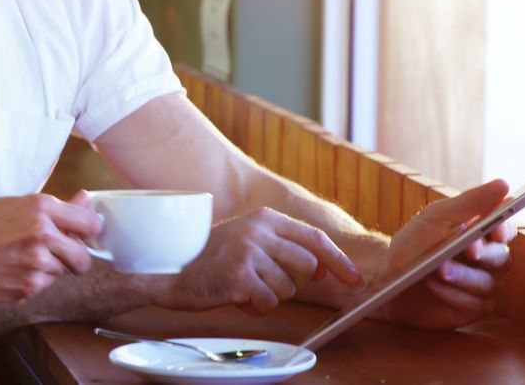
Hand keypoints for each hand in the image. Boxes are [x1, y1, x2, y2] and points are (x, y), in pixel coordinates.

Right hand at [0, 192, 100, 305]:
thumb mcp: (8, 207)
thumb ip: (51, 207)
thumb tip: (84, 200)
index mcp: (39, 206)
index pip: (91, 223)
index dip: (86, 234)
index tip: (78, 238)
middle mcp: (43, 231)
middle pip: (84, 255)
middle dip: (72, 260)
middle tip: (50, 256)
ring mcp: (37, 260)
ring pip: (63, 271)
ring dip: (48, 270)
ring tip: (18, 261)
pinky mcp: (30, 285)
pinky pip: (45, 285)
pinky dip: (33, 283)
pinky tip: (10, 273)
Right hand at [154, 207, 360, 313]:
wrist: (169, 270)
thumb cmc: (211, 259)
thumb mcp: (249, 241)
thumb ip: (285, 249)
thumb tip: (326, 267)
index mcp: (264, 217)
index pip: (315, 238)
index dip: (338, 261)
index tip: (354, 279)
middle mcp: (258, 230)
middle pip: (308, 266)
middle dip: (295, 283)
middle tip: (267, 283)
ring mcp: (249, 252)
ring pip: (289, 288)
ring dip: (271, 296)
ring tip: (245, 287)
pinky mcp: (240, 276)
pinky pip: (269, 302)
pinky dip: (256, 306)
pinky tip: (236, 296)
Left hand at [379, 179, 513, 328]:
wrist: (386, 277)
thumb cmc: (413, 244)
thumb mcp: (436, 218)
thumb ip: (470, 202)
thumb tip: (504, 184)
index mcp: (482, 235)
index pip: (506, 230)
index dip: (505, 229)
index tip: (495, 228)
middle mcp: (488, 261)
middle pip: (502, 258)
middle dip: (483, 254)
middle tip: (467, 249)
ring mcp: (481, 286)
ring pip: (486, 282)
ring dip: (461, 274)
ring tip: (438, 268)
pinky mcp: (470, 309)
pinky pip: (472, 303)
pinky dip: (452, 293)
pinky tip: (434, 284)